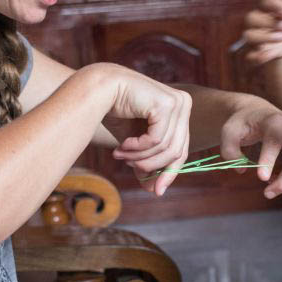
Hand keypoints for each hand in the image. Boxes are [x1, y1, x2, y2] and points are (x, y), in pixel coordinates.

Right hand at [94, 64, 191, 195]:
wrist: (97, 89)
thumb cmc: (115, 112)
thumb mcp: (135, 143)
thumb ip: (147, 162)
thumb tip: (155, 190)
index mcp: (180, 111)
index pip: (181, 149)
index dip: (169, 173)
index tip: (156, 191)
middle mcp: (183, 104)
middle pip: (176, 151)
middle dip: (151, 165)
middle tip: (127, 166)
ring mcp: (177, 102)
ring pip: (165, 148)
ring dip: (139, 157)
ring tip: (120, 154)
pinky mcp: (166, 104)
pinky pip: (156, 139)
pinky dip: (138, 147)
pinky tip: (123, 144)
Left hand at [221, 97, 281, 198]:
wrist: (260, 114)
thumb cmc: (244, 124)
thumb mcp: (229, 131)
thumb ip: (229, 149)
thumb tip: (242, 169)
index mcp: (275, 121)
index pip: (275, 141)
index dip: (269, 160)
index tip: (261, 178)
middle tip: (267, 194)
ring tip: (270, 183)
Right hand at [240, 0, 281, 64]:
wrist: (280, 43)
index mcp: (264, 6)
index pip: (264, 0)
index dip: (276, 5)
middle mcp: (253, 20)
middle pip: (251, 17)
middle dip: (271, 22)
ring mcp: (251, 37)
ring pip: (248, 36)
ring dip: (266, 37)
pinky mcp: (251, 53)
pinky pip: (249, 55)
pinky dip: (259, 56)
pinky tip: (273, 54)